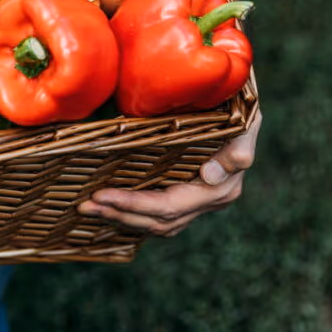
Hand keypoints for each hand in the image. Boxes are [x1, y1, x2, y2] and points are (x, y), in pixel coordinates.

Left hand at [78, 109, 261, 236]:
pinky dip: (131, 216)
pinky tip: (108, 209)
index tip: (102, 195)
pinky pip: (157, 217)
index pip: (169, 206)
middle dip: (119, 214)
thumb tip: (211, 176)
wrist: (242, 107)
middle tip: (84, 205)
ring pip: (155, 224)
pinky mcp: (187, 198)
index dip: (134, 204)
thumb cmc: (240, 109)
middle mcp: (209, 202)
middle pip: (158, 221)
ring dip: (120, 218)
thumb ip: (238, 149)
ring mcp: (198, 204)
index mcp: (221, 189)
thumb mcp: (246, 122)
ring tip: (88, 208)